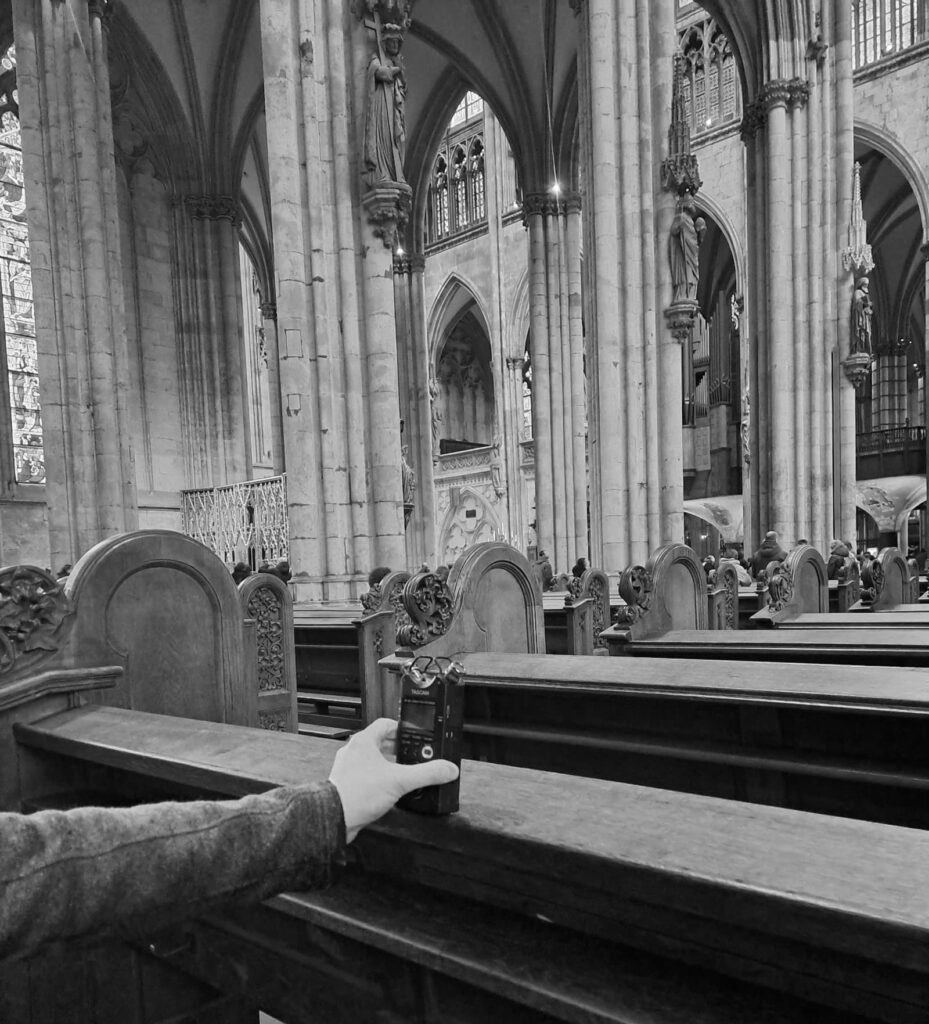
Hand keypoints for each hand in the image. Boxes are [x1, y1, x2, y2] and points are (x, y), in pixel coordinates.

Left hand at [328, 718, 458, 841]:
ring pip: (371, 758)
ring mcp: (347, 767)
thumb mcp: (400, 780)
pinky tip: (387, 789)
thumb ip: (427, 773)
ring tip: (402, 772)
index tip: (413, 734)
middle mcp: (353, 751)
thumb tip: (449, 769)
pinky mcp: (345, 783)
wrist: (334, 817)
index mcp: (364, 741)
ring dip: (386, 763)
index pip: (385, 724)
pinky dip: (377, 777)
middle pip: (378, 741)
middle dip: (396, 748)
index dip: (401, 728)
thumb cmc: (359, 793)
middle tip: (412, 754)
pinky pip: (364, 774)